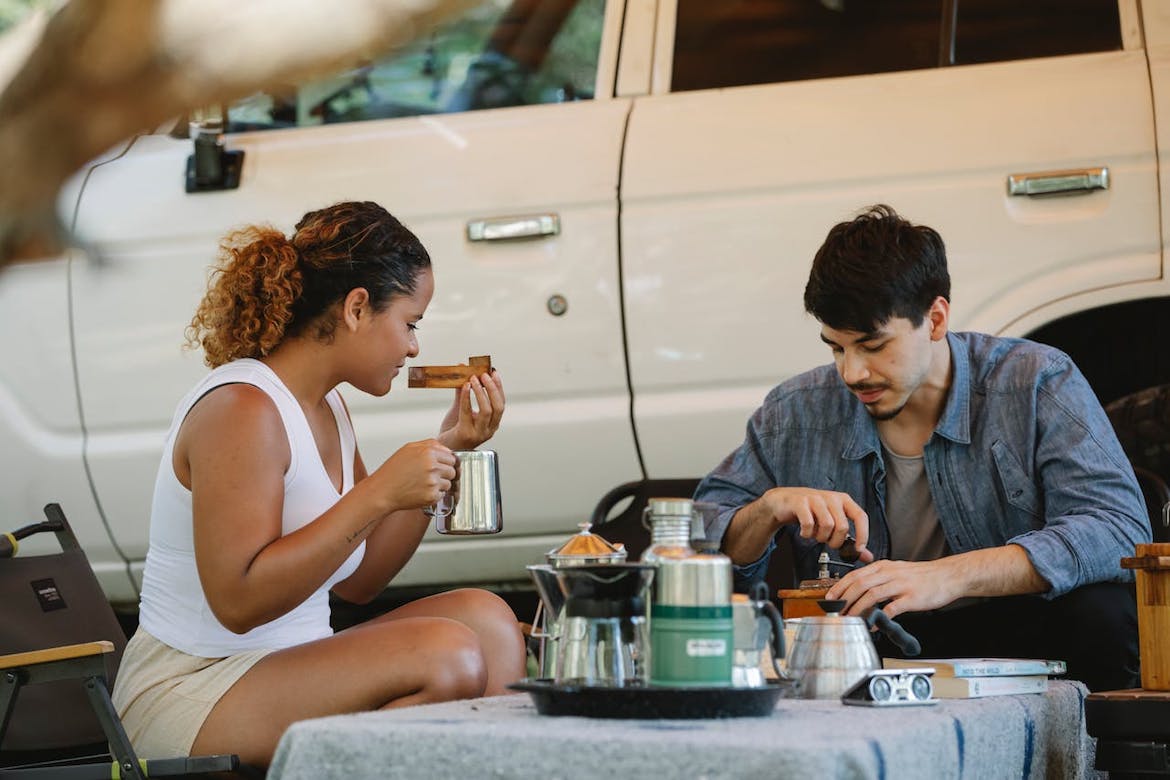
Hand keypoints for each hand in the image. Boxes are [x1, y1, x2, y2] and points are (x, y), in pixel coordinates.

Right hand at [371, 439, 456, 510]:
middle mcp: (432, 466)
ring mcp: (432, 482)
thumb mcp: (408, 449)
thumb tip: (445, 448)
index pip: (451, 457)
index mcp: (428, 452)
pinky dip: (434, 495)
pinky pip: (442, 495)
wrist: (382, 491)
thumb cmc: (392, 471)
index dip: (445, 462)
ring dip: (440, 485)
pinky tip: (422, 491)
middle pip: (452, 470)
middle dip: (444, 474)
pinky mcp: (431, 496)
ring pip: (449, 483)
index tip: (440, 466)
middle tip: (430, 476)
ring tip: (424, 484)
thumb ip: (429, 444)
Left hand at [438, 370, 504, 450]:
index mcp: (492, 423)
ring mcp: (479, 433)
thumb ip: (463, 392)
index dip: (499, 387)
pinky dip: (467, 398)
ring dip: (480, 392)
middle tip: (484, 375)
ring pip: (487, 411)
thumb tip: (463, 371)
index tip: (494, 372)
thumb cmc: (453, 430)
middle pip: (498, 407)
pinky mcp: (466, 434)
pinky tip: (464, 387)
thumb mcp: (461, 409)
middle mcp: (489, 429)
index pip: (501, 403)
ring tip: (473, 379)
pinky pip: (468, 413)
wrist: (442, 448)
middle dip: (492, 388)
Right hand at [762, 487, 872, 562]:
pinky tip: (805, 532)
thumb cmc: (811, 512)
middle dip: (836, 541)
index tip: (858, 549)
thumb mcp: (833, 521)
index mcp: (843, 500)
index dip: (863, 534)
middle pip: (843, 526)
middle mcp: (831, 497)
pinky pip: (808, 523)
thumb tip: (867, 556)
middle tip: (829, 542)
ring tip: (815, 535)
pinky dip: (807, 533)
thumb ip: (850, 540)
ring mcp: (815, 498)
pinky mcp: (800, 502)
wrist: (784, 501)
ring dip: (821, 537)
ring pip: (827, 525)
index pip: (861, 516)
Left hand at [824, 558, 961, 617]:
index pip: (855, 575)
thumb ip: (879, 578)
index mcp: (884, 566)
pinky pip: (891, 608)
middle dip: (844, 598)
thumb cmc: (923, 576)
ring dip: (857, 608)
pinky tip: (872, 625)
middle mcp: (890, 573)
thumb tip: (860, 589)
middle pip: (860, 584)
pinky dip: (879, 617)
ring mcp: (901, 585)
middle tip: (836, 611)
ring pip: (872, 594)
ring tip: (849, 618)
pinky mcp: (911, 598)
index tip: (830, 598)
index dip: (840, 587)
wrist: (948, 575)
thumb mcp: (897, 570)